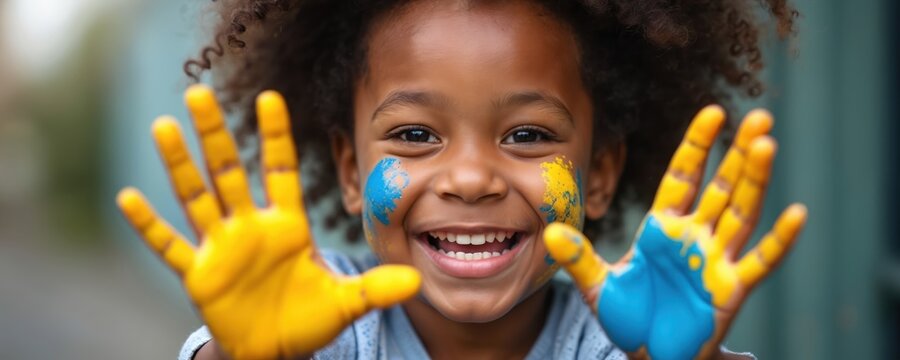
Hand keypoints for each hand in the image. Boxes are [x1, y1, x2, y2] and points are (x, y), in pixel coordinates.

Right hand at [116, 85, 420, 358]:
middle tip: (200, 92)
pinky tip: (128, 198)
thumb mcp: (346, 302)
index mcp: (287, 225)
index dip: (276, 136)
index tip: (271, 98)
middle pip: (230, 172)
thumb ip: (375, 287)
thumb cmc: (308, 320)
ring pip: (197, 198)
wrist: (274, 352)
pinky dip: (150, 225)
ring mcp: (222, 248)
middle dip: (216, 135)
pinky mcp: (199, 275)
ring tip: (164, 126)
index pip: (281, 170)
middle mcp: (251, 228)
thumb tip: (416, 280)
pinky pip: (171, 246)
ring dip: (179, 165)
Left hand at [543, 105, 806, 359]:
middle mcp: (694, 237)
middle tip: (759, 116)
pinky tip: (796, 213)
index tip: (712, 111)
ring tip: (767, 144)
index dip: (697, 145)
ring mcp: (715, 261)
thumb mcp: (597, 285)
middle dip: (739, 152)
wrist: (649, 358)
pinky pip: (759, 261)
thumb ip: (578, 256)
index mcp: (663, 228)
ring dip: (755, 180)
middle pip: (721, 186)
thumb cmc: (629, 319)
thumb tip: (548, 231)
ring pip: (741, 212)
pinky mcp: (731, 290)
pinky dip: (779, 240)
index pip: (683, 176)